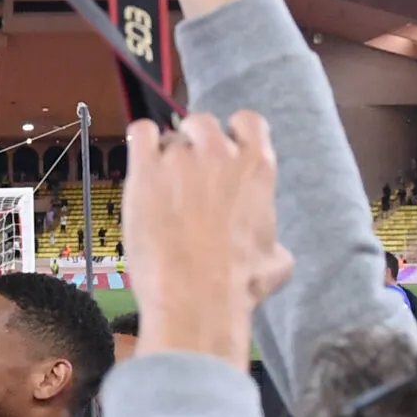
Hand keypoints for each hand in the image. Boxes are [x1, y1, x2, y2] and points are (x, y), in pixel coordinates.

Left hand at [121, 112, 291, 368]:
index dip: (233, 132)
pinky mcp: (146, 171)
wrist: (195, 294)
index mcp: (257, 168)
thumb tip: (274, 251)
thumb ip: (272, 242)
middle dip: (195, 141)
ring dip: (164, 155)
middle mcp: (220, 154)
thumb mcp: (276, 262)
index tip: (224, 149)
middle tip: (187, 172)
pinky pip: (140, 133)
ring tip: (160, 186)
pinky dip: (140, 142)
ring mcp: (181, 159)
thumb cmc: (238, 283)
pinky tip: (140, 162)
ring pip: (169, 136)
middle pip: (203, 123)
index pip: (248, 121)